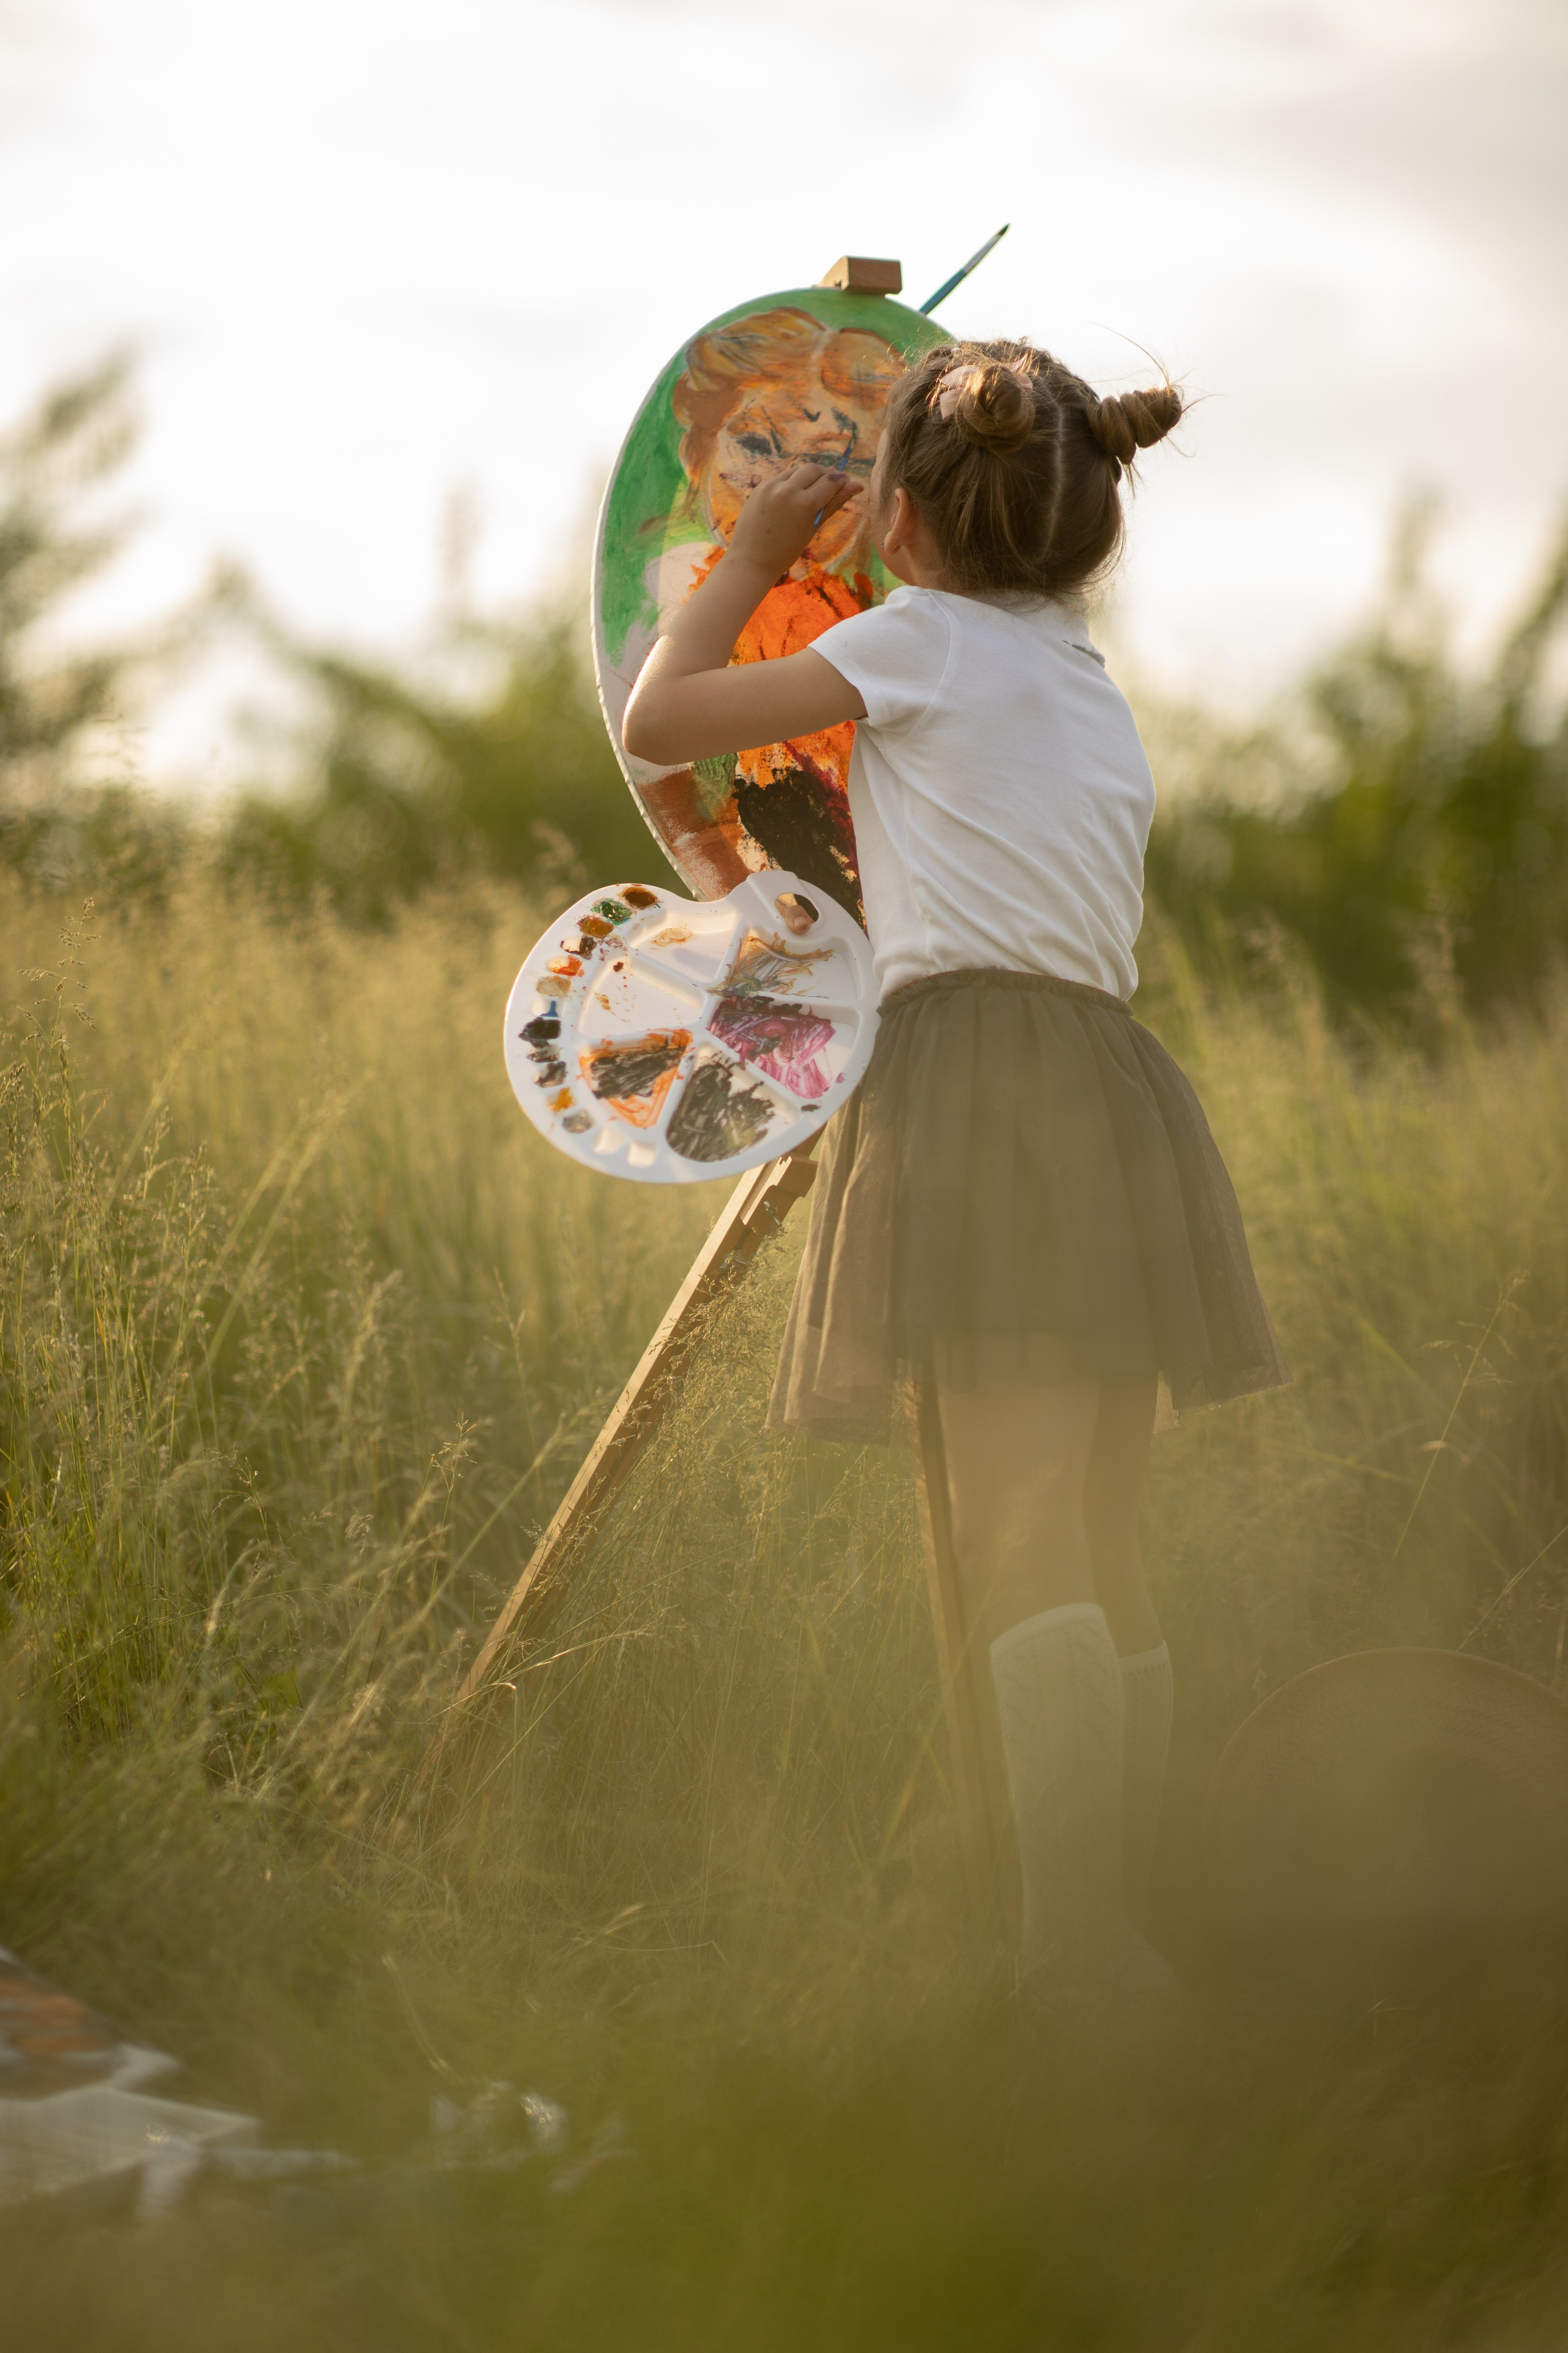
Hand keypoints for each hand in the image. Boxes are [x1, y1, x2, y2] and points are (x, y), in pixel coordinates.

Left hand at [726, 463, 861, 578]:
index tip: (851, 483)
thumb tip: (855, 487)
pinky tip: (794, 495)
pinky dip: (792, 482)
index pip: (829, 482)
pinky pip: (781, 478)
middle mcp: (787, 490)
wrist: (751, 561)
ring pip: (797, 470)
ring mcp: (771, 486)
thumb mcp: (811, 530)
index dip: (843, 481)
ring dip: (809, 476)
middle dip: (827, 474)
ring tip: (814, 489)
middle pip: (814, 469)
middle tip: (834, 483)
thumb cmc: (785, 553)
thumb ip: (831, 506)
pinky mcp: (760, 486)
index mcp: (803, 504)